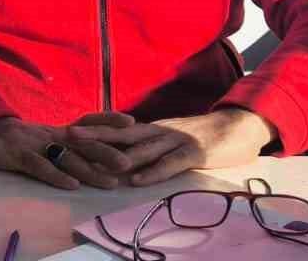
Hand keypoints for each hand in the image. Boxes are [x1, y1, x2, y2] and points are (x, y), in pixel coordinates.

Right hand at [0, 113, 135, 189]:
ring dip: (89, 170)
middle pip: (83, 142)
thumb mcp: (44, 137)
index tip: (132, 122)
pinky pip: (40, 166)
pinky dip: (56, 176)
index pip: (88, 120)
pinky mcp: (18, 156)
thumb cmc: (15, 138)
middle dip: (107, 153)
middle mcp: (51, 135)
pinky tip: (71, 185)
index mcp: (58, 130)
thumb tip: (94, 151)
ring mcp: (35, 144)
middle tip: (129, 164)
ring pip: (67, 157)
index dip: (109, 119)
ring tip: (110, 182)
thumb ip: (65, 142)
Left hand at [68, 108, 276, 185]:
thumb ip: (148, 143)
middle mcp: (159, 130)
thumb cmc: (201, 135)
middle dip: (95, 135)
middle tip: (69, 136)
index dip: (94, 128)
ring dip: (119, 155)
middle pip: (122, 133)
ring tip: (95, 161)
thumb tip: (122, 154)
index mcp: (152, 128)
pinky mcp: (194, 152)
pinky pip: (170, 163)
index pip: (118, 128)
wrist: (238, 126)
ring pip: (143, 148)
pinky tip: (137, 180)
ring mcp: (176, 140)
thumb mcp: (169, 137)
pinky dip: (153, 171)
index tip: (68, 128)